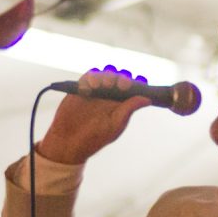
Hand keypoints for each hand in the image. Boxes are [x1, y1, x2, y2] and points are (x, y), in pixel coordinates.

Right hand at [35, 67, 150, 164]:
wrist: (69, 141)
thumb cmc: (95, 137)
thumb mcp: (115, 125)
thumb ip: (129, 109)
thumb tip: (148, 99)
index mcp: (121, 103)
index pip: (131, 87)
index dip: (134, 83)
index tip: (130, 87)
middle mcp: (109, 94)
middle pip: (118, 78)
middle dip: (118, 78)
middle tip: (116, 85)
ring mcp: (95, 90)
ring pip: (103, 75)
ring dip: (104, 76)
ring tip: (100, 85)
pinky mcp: (81, 88)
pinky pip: (87, 77)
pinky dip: (89, 79)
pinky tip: (89, 88)